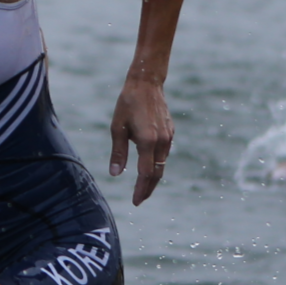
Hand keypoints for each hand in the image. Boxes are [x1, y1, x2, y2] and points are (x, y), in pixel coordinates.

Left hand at [108, 77, 173, 205]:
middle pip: (157, 173)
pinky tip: (149, 167)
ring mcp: (168, 136)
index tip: (135, 201)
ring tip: (143, 188)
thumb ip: (118, 152)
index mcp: (147, 141)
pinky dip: (157, 164)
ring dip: (153, 177)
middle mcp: (161, 141)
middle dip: (148, 188)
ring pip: (162, 164)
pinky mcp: (170, 132)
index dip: (140, 189)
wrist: (147, 84)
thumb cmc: (127, 104)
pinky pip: (164, 153)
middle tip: (139, 200)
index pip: (145, 173)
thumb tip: (115, 174)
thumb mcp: (117, 128)